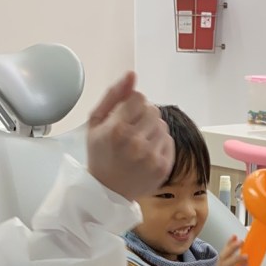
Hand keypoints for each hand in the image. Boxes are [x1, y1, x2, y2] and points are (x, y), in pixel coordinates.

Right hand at [87, 72, 174, 201]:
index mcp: (117, 129)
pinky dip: (159, 145)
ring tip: (138, 145)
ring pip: (162, 125)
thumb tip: (132, 74)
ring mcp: (152, 156)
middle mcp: (136, 142)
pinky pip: (169, 141)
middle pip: (153, 110)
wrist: (108, 191)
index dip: (131, 105)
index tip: (124, 118)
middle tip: (132, 132)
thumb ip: (113, 95)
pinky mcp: (163, 167)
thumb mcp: (96, 122)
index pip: (139, 98)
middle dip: (143, 117)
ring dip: (152, 131)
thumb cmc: (100, 155)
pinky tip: (146, 154)